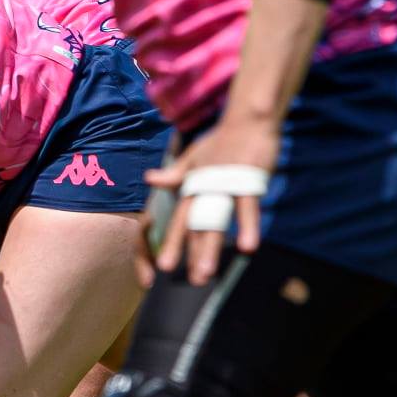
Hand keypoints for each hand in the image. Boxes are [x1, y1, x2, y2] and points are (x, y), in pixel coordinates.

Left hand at [141, 113, 279, 286]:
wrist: (247, 119)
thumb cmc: (221, 140)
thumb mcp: (193, 157)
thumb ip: (174, 174)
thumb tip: (149, 179)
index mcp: (191, 185)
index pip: (179, 219)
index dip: (172, 242)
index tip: (164, 267)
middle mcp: (203, 188)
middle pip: (193, 224)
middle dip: (186, 251)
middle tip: (177, 277)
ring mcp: (224, 185)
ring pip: (215, 221)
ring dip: (209, 248)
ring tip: (205, 275)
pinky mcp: (248, 180)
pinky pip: (247, 209)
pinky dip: (248, 228)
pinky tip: (248, 249)